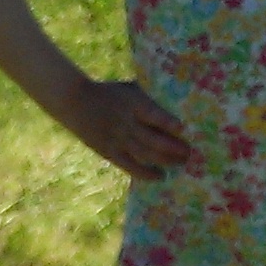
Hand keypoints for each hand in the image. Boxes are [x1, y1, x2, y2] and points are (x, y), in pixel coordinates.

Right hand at [62, 79, 193, 180]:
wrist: (75, 102)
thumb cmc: (109, 93)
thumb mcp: (129, 88)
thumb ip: (148, 97)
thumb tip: (178, 102)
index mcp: (131, 103)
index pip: (152, 114)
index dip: (168, 122)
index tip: (183, 129)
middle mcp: (125, 123)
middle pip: (152, 139)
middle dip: (174, 148)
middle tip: (190, 153)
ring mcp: (117, 139)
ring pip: (145, 154)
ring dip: (165, 161)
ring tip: (181, 164)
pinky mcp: (109, 152)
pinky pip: (130, 166)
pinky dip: (146, 173)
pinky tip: (160, 177)